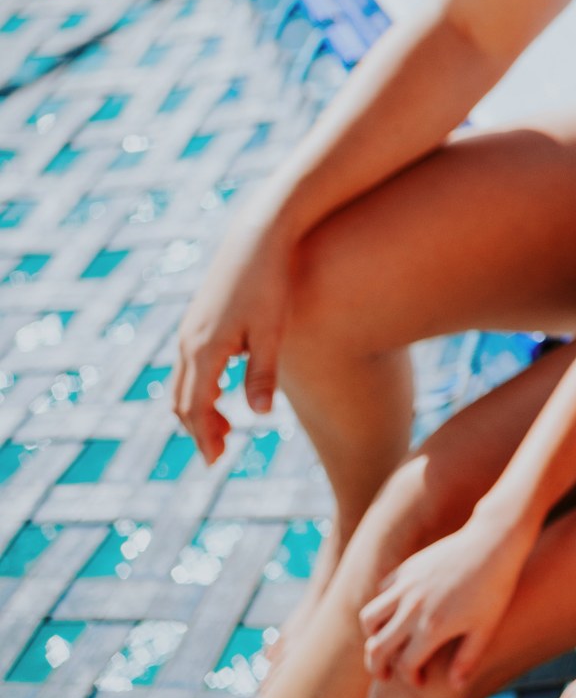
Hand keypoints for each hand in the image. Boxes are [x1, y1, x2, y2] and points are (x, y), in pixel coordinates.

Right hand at [170, 199, 294, 462]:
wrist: (259, 236)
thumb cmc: (272, 283)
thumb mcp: (273, 331)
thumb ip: (263, 373)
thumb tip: (259, 415)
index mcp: (205, 349)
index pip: (196, 407)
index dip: (203, 436)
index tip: (215, 461)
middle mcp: (189, 341)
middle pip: (181, 400)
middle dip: (196, 429)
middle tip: (217, 454)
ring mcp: (190, 329)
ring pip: (181, 383)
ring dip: (196, 409)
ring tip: (223, 429)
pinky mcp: (198, 319)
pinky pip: (188, 364)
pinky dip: (198, 387)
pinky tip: (222, 391)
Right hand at [360, 520, 528, 688]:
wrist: (494, 542)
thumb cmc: (495, 587)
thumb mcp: (486, 627)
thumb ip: (468, 659)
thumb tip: (455, 687)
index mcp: (432, 628)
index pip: (405, 665)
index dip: (410, 678)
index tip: (419, 680)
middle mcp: (412, 609)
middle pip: (376, 648)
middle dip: (377, 666)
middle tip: (384, 675)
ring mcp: (407, 586)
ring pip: (369, 618)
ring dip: (372, 634)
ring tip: (383, 642)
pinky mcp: (407, 568)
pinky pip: (382, 591)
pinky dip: (382, 604)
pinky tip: (396, 610)